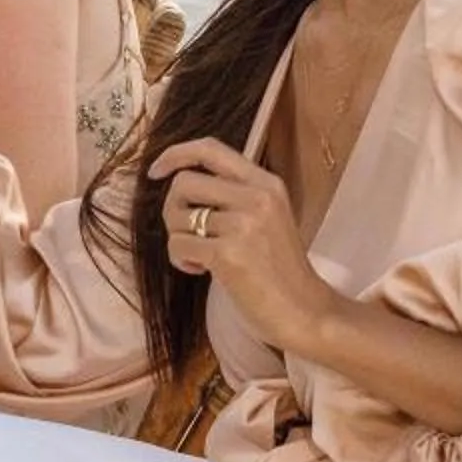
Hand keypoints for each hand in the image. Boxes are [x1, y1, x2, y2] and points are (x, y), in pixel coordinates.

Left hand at [149, 139, 341, 352]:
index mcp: (266, 184)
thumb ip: (234, 195)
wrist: (306, 312)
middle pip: (183, 183)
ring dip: (178, 238)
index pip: (210, 149)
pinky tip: (202, 271)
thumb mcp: (268, 217)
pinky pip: (178, 245)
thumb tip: (180, 183)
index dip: (175, 154)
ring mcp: (243, 225)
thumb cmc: (279, 270)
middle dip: (173, 209)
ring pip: (176, 216)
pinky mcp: (228, 254)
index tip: (156, 171)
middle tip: (188, 233)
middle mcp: (256, 197)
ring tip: (202, 256)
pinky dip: (181, 260)